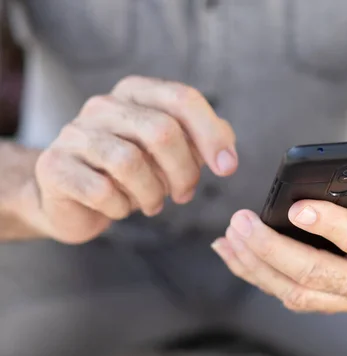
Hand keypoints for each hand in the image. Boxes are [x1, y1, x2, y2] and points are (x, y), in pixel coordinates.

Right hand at [22, 76, 236, 243]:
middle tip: (185, 194)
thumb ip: (200, 140)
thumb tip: (226, 143)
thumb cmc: (127, 173)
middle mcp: (103, 106)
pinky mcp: (55, 167)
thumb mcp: (169, 152)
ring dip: (153, 193)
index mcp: (135, 93)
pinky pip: (102, 191)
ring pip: (130, 162)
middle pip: (162, 131)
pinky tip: (120, 208)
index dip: (211, 134)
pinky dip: (121, 207)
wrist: (70, 198)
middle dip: (184, 171)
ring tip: (153, 203)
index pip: (182, 99)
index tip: (227, 167)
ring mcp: (75, 134)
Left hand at [212, 168, 346, 313]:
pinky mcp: (324, 303)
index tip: (295, 208)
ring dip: (255, 264)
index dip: (328, 224)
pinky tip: (230, 252)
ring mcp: (345, 300)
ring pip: (292, 291)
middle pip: (314, 273)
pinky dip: (253, 273)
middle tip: (241, 221)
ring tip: (230, 235)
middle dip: (272, 248)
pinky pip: (283, 294)